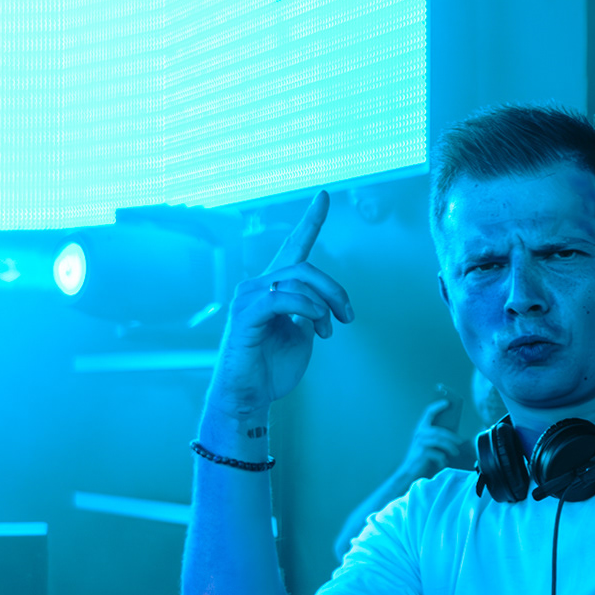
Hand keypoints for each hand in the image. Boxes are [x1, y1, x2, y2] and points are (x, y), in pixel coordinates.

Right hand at [204, 191, 353, 419]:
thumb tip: (325, 303)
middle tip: (349, 317)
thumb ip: (311, 312)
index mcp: (274, 289)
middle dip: (335, 289)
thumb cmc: (271, 368)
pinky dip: (307, 308)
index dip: (310, 221)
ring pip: (297, 279)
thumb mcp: (301, 336)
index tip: (323, 196)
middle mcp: (258, 287)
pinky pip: (282, 298)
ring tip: (328, 331)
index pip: (293, 247)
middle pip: (305, 266)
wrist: (250, 398)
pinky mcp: (245, 315)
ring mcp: (248, 299)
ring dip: (324, 304)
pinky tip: (316, 325)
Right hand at [398, 399, 463, 478]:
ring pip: (439, 441)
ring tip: (455, 452)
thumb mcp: (429, 443)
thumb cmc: (422, 455)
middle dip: (451, 436)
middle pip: (439, 430)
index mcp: (421, 428)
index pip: (428, 412)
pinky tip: (443, 462)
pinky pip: (437, 453)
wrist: (410, 469)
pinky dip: (442, 458)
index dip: (437, 406)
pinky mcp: (421, 453)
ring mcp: (420, 443)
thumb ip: (437, 436)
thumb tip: (454, 433)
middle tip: (460, 441)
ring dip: (450, 447)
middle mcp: (420, 433)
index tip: (447, 402)